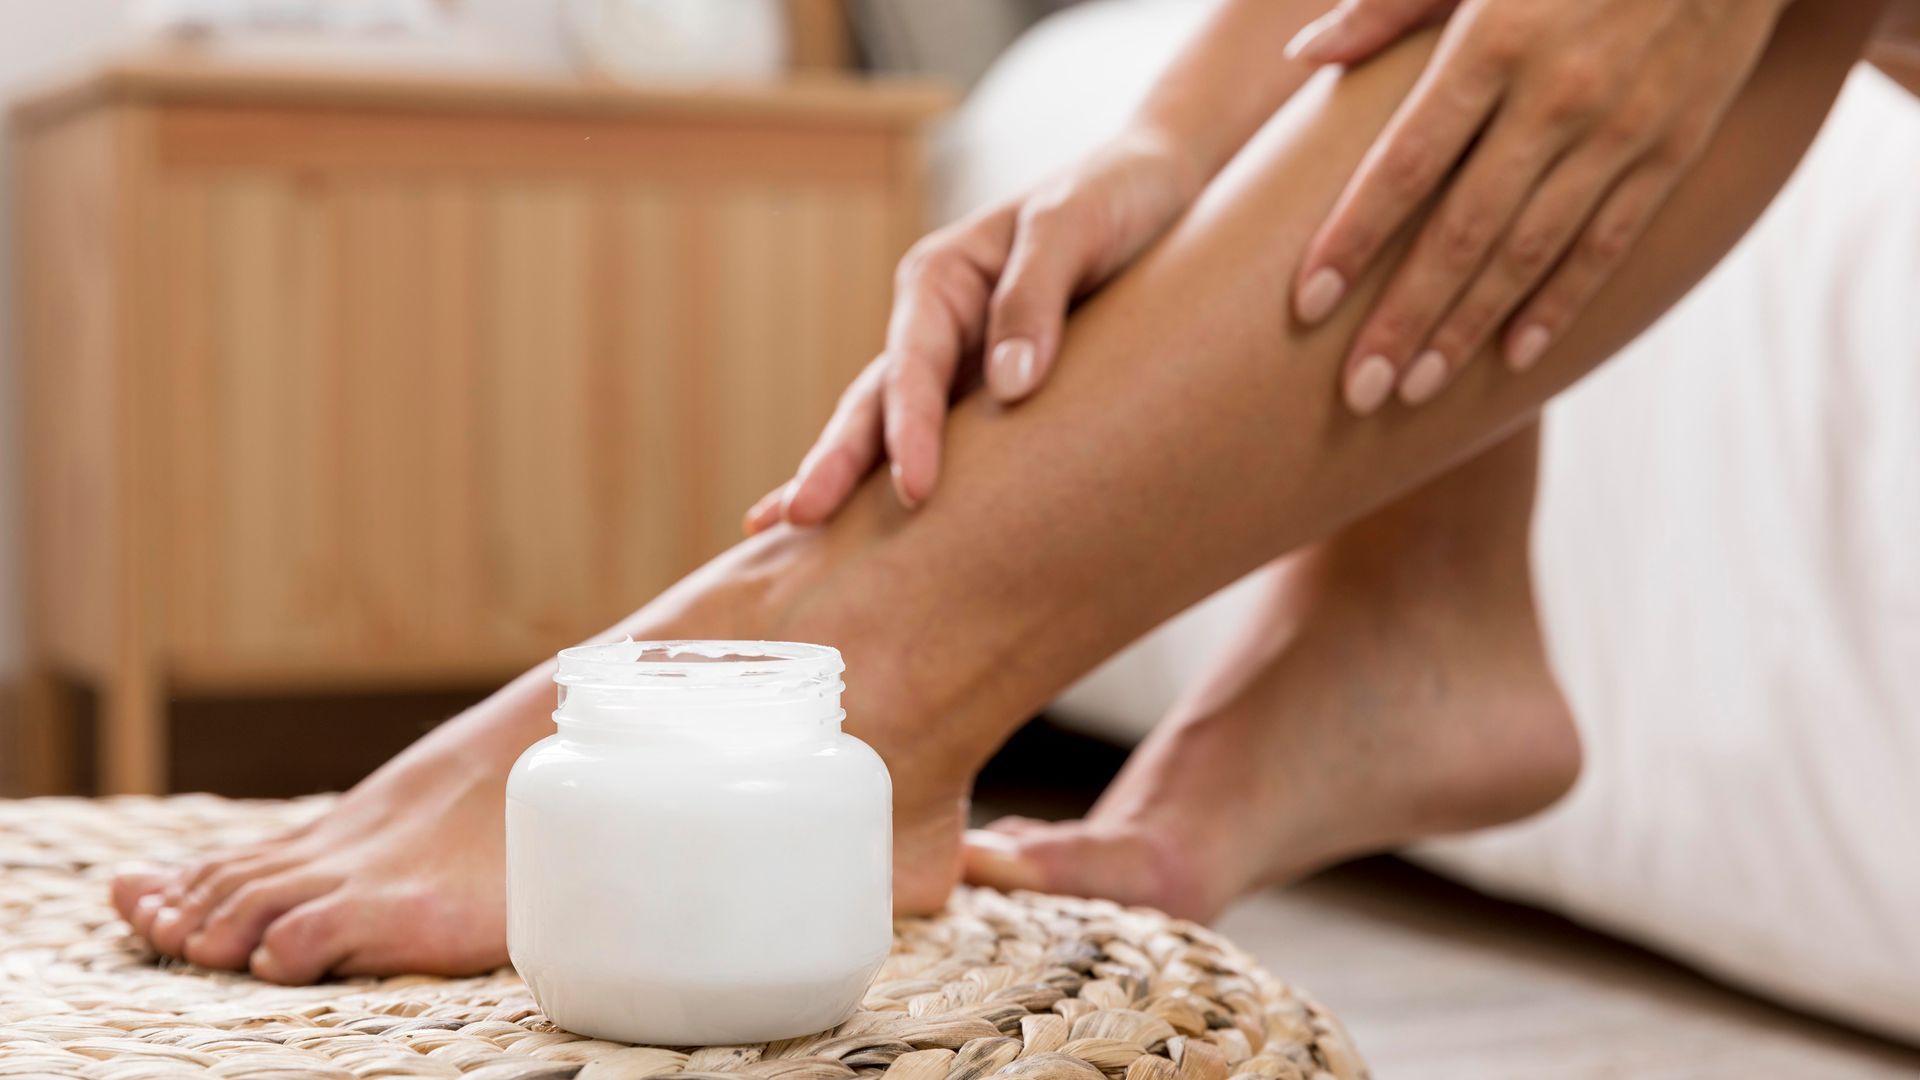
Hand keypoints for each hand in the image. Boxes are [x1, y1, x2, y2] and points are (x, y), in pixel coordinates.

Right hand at [743, 130, 1203, 532]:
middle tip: (799, 520)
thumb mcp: (1075, 223)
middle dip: (834, 462)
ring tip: (792, 533)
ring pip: (891, 429)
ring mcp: (958, 364)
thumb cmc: (1114, 197)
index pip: (913, 366)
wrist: (1158, 186)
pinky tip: (859, 526)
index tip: (914, 490)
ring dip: (846, 478)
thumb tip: (1010, 385)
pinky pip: (947, 443)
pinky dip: (897, 478)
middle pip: (874, 403)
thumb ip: (1036, 295)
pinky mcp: (990, 394)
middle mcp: (935, 325)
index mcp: (941, 278)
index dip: (908, 429)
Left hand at [1287, 0, 1790, 413]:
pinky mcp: (1673, 147)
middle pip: (1461, 231)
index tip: (1305, 304)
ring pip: (1529, 252)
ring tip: (1413, 390)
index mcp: (1491, 43)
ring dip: (1468, 328)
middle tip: (1356, 392)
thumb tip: (1305, 54)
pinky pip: (1607, 242)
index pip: (1405, 164)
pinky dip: (1559, 304)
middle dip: (1404, 318)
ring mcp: (1620, 128)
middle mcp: (1554, 96)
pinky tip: (1513, 357)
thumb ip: (1391, 4)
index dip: (1353, 239)